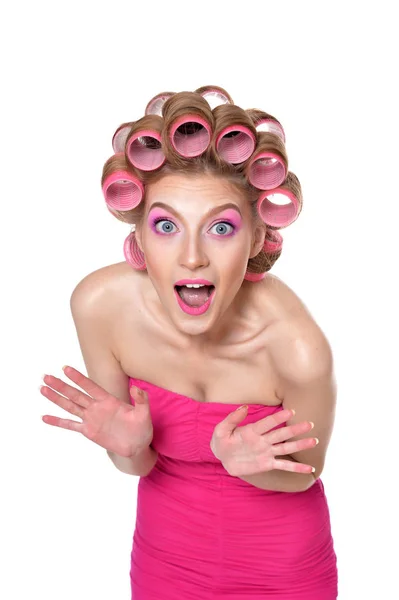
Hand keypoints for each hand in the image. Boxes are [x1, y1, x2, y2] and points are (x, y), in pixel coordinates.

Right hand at [39, 365, 153, 456]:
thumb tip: (137, 388)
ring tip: (42, 389)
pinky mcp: (88, 431)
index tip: (65, 368)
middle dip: (61, 385)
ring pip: (70, 406)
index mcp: (108, 400)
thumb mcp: (144, 413)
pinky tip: (45, 417)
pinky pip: (71, 425)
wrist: (137, 446)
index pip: (90, 386)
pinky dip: (58, 422)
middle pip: (75, 394)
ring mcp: (91, 419)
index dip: (78, 378)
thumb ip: (141, 400)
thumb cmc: (141, 428)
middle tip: (46, 376)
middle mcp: (96, 407)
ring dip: (56, 398)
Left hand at [210, 405, 317, 476]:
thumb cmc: (221, 440)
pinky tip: (310, 469)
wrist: (222, 457)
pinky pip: (283, 465)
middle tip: (309, 424)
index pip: (267, 423)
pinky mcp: (267, 464)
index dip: (278, 418)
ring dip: (299, 445)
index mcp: (252, 430)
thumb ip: (232, 419)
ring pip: (286, 448)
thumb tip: (243, 407)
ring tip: (314, 441)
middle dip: (295, 429)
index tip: (291, 411)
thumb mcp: (221, 429)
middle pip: (281, 434)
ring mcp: (266, 452)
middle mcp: (263, 440)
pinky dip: (296, 468)